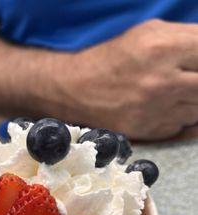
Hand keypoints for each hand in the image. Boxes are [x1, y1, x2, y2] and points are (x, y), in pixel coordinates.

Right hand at [61, 20, 197, 139]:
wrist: (77, 89)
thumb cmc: (114, 58)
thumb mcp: (150, 33)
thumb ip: (187, 38)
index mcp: (164, 48)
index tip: (196, 66)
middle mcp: (162, 82)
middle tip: (187, 80)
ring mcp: (157, 110)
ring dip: (193, 100)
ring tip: (176, 92)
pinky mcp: (151, 131)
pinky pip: (183, 125)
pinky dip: (180, 117)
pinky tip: (164, 106)